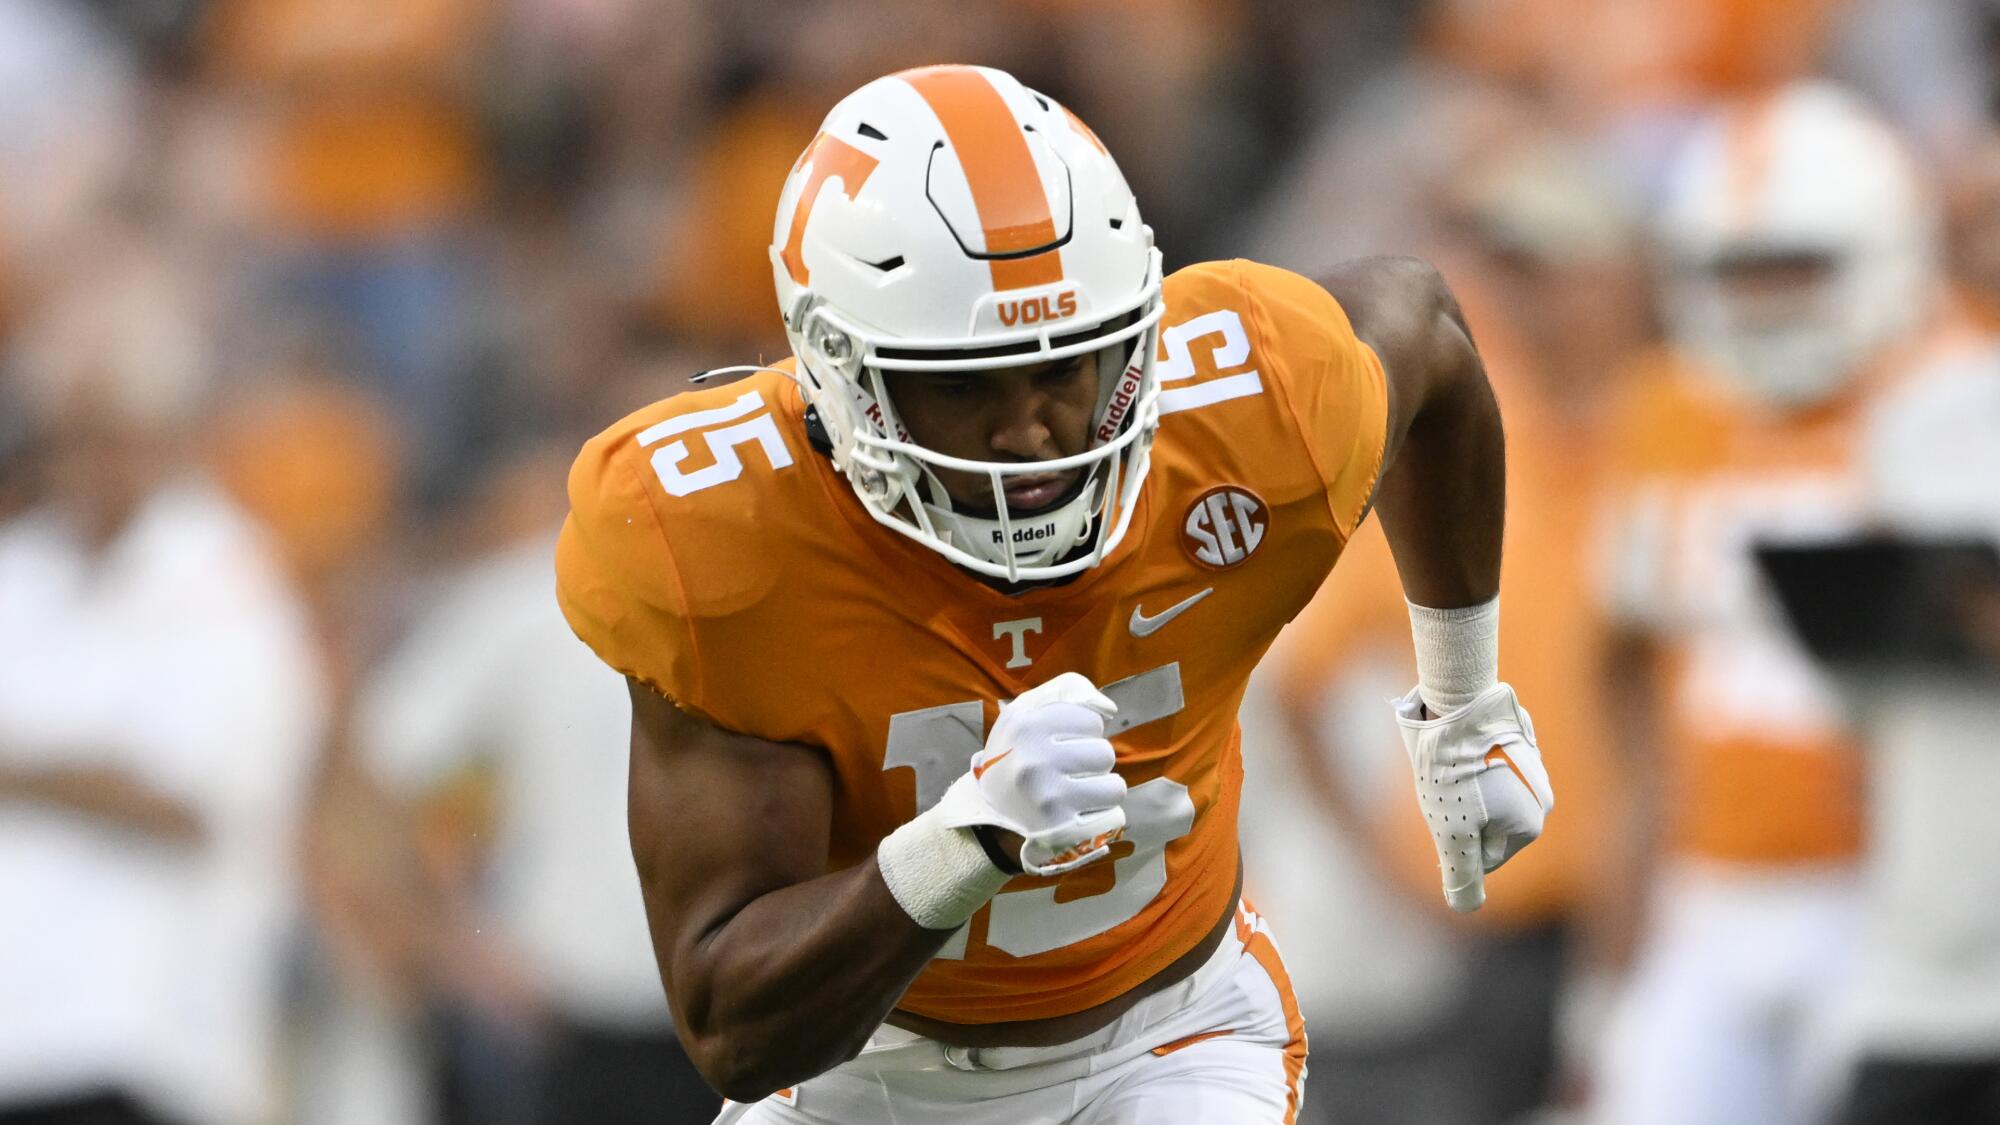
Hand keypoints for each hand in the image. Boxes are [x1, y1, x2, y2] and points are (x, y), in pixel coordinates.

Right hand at [934, 672, 1127, 875]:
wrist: (989, 813)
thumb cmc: (1016, 755)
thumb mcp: (1025, 713)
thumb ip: (1066, 691)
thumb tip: (1108, 706)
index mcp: (1024, 725)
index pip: (1091, 720)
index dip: (1083, 733)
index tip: (1064, 743)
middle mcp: (1033, 760)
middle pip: (1105, 753)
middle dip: (1092, 763)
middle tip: (1070, 772)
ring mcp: (1047, 797)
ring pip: (1114, 786)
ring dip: (1101, 790)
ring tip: (1078, 792)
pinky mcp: (1060, 828)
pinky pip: (1113, 816)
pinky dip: (1103, 816)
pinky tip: (1081, 813)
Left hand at [1394, 682, 1552, 911]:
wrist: (1457, 703)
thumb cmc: (1453, 772)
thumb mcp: (1451, 833)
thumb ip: (1462, 875)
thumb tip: (1465, 908)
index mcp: (1531, 824)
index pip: (1484, 857)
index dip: (1454, 844)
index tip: (1443, 816)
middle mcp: (1540, 797)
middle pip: (1485, 826)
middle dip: (1459, 816)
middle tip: (1443, 789)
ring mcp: (1530, 765)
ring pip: (1483, 794)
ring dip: (1461, 788)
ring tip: (1447, 766)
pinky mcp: (1513, 737)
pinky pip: (1483, 762)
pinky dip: (1466, 760)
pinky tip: (1454, 745)